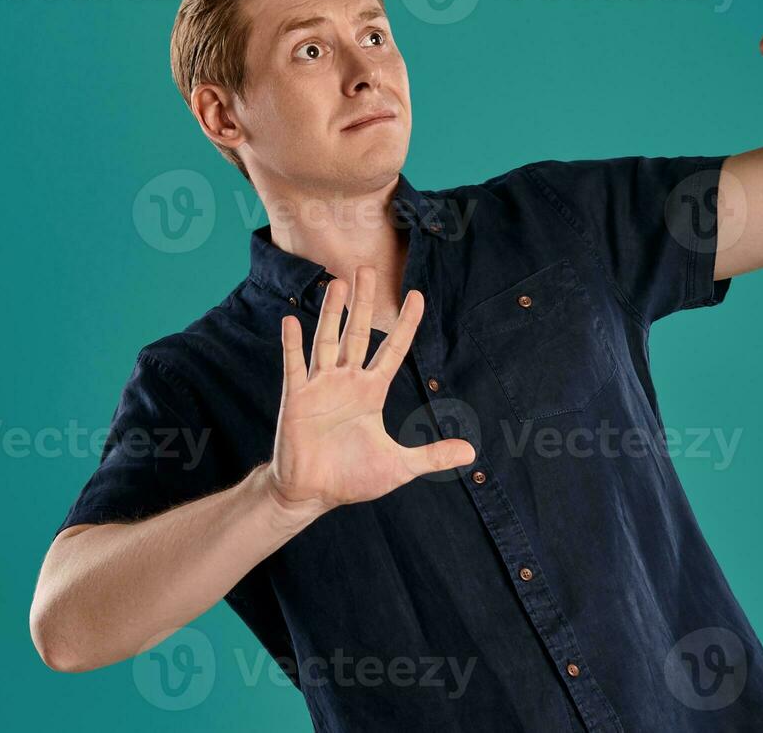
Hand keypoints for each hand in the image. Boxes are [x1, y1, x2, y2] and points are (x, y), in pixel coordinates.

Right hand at [263, 266, 474, 519]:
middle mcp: (347, 382)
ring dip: (332, 313)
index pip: (392, 350)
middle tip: (366, 268)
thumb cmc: (351, 477)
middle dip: (363, 302)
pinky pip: (295, 367)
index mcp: (372, 392)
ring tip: (338, 283)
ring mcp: (321, 387)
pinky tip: (291, 321)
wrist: (312, 493)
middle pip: (357, 333)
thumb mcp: (399, 466)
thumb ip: (432, 456)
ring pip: (328, 341)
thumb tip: (470, 453)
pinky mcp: (298, 399)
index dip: (406, 324)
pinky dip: (293, 345)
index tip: (418, 296)